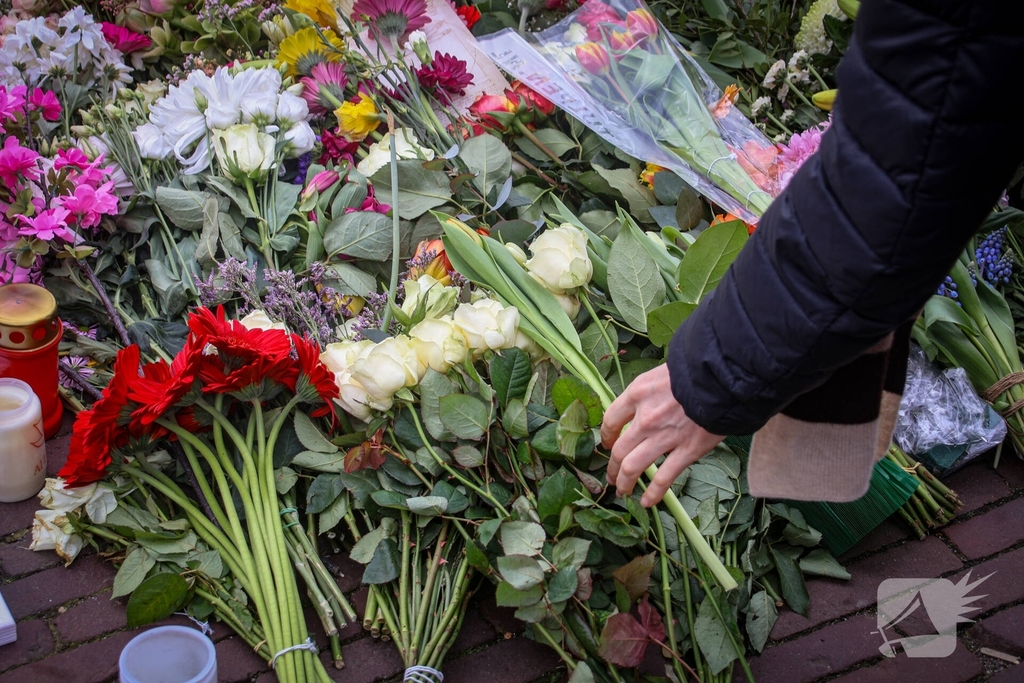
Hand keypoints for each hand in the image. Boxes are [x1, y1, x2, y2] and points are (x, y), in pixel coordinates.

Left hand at [600, 364, 723, 506]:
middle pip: (619, 450)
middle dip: (612, 468)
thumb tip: (637, 407)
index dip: (607, 436)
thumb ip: (645, 392)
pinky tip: (648, 502)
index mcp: (637, 394)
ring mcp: (665, 437)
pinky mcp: (687, 451)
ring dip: (625, 482)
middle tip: (611, 477)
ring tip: (623, 490)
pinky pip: (665, 478)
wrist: (724, 379)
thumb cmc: (694, 372)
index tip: (608, 445)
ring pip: (634, 467)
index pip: (611, 420)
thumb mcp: (660, 373)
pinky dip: (654, 493)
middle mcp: (646, 418)